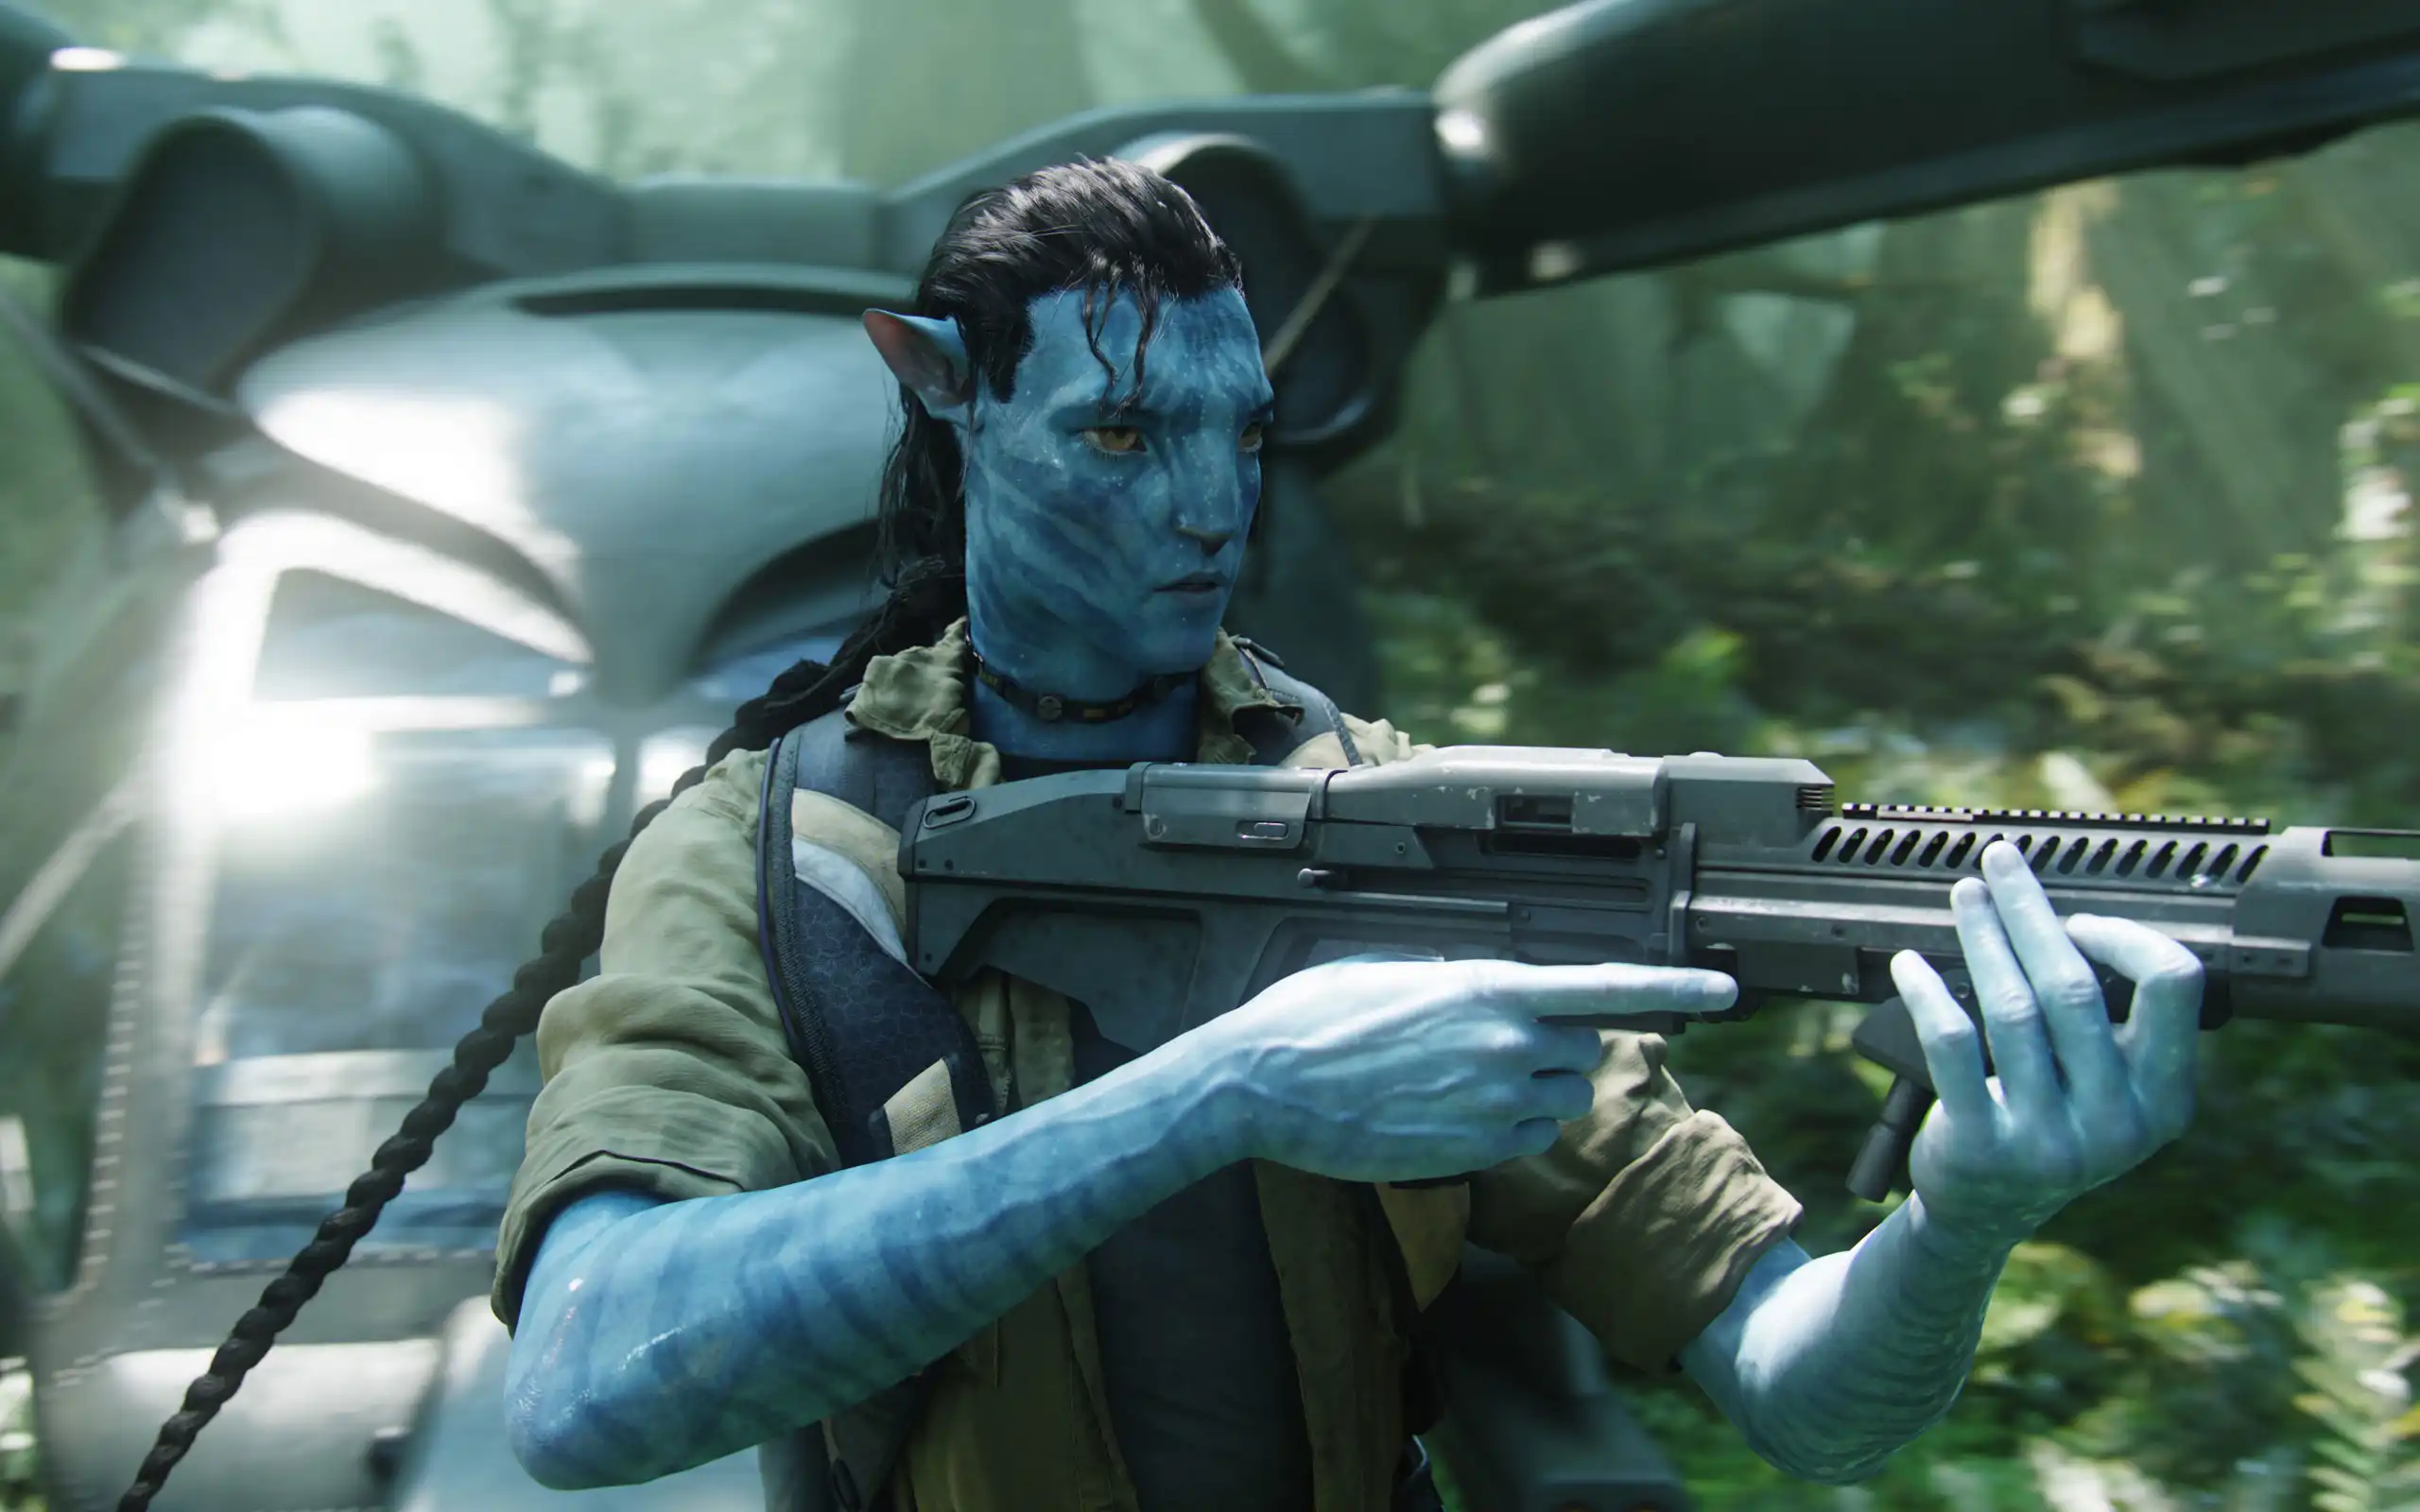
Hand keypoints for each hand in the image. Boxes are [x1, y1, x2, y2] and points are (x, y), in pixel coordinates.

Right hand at [1196, 955, 1736, 1183]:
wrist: (1261, 1085)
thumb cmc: (1311, 1018)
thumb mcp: (1387, 971)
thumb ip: (1453, 979)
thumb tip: (1475, 989)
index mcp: (1486, 987)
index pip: (1604, 986)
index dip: (1676, 988)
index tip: (1728, 991)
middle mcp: (1503, 1046)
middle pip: (1578, 1050)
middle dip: (1547, 1047)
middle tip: (1485, 1045)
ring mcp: (1490, 1106)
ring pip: (1556, 1101)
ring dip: (1527, 1093)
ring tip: (1454, 1082)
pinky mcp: (1470, 1154)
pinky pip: (1524, 1142)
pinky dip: (1501, 1132)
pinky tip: (1443, 1116)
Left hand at [1890, 841, 2201, 1252]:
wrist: (1984, 1212)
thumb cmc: (2048, 1125)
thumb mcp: (2106, 1092)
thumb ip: (2112, 1024)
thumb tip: (2067, 913)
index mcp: (2164, 1102)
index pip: (2172, 987)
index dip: (2122, 937)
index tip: (2076, 919)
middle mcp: (2116, 1125)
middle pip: (2075, 987)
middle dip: (2031, 912)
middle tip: (2001, 863)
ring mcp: (2048, 1140)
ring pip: (2012, 1009)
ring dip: (1983, 937)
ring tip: (1965, 897)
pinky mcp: (1981, 1146)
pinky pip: (1952, 1046)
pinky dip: (1929, 993)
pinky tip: (1910, 964)